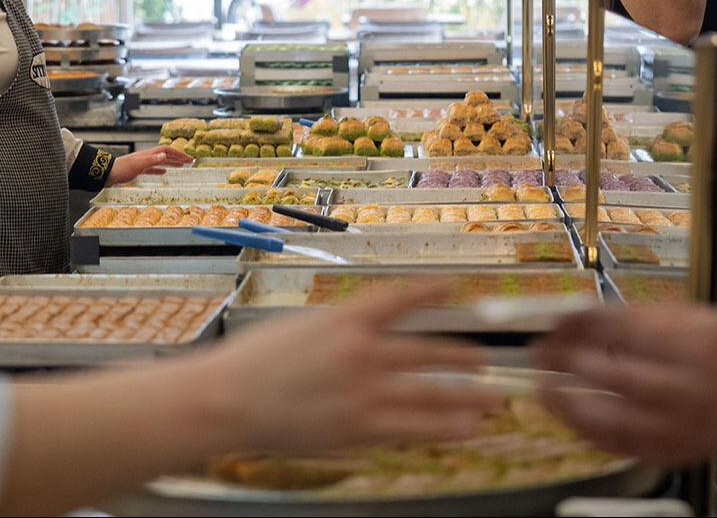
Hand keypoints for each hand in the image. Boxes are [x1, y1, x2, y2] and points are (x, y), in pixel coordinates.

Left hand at [107, 145, 192, 183]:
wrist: (107, 174)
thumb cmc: (121, 169)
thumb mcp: (137, 165)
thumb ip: (151, 160)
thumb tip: (165, 155)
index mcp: (148, 155)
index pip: (166, 150)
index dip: (178, 153)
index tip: (188, 158)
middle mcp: (147, 157)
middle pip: (166, 155)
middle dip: (178, 157)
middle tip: (189, 161)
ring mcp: (142, 163)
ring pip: (161, 161)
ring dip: (172, 162)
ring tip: (181, 166)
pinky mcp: (138, 170)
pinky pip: (153, 168)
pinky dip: (160, 170)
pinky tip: (164, 173)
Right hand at [197, 282, 500, 452]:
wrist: (225, 400)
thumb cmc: (252, 362)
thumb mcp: (300, 327)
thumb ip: (339, 330)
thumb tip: (369, 333)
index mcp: (343, 320)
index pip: (399, 300)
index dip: (430, 292)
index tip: (452, 288)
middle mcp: (360, 352)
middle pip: (426, 351)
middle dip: (461, 356)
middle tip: (486, 358)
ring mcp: (362, 392)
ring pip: (428, 393)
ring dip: (465, 397)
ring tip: (491, 399)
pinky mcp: (357, 428)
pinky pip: (410, 429)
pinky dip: (440, 428)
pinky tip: (461, 428)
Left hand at [529, 304, 716, 463]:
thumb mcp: (684, 315)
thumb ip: (629, 317)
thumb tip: (571, 317)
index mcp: (694, 345)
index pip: (625, 334)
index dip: (582, 328)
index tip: (551, 322)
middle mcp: (689, 390)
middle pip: (619, 379)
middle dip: (570, 364)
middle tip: (539, 354)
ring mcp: (682, 428)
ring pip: (615, 422)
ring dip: (570, 406)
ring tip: (544, 389)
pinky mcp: (674, 453)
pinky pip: (622, 447)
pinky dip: (589, 432)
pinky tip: (569, 414)